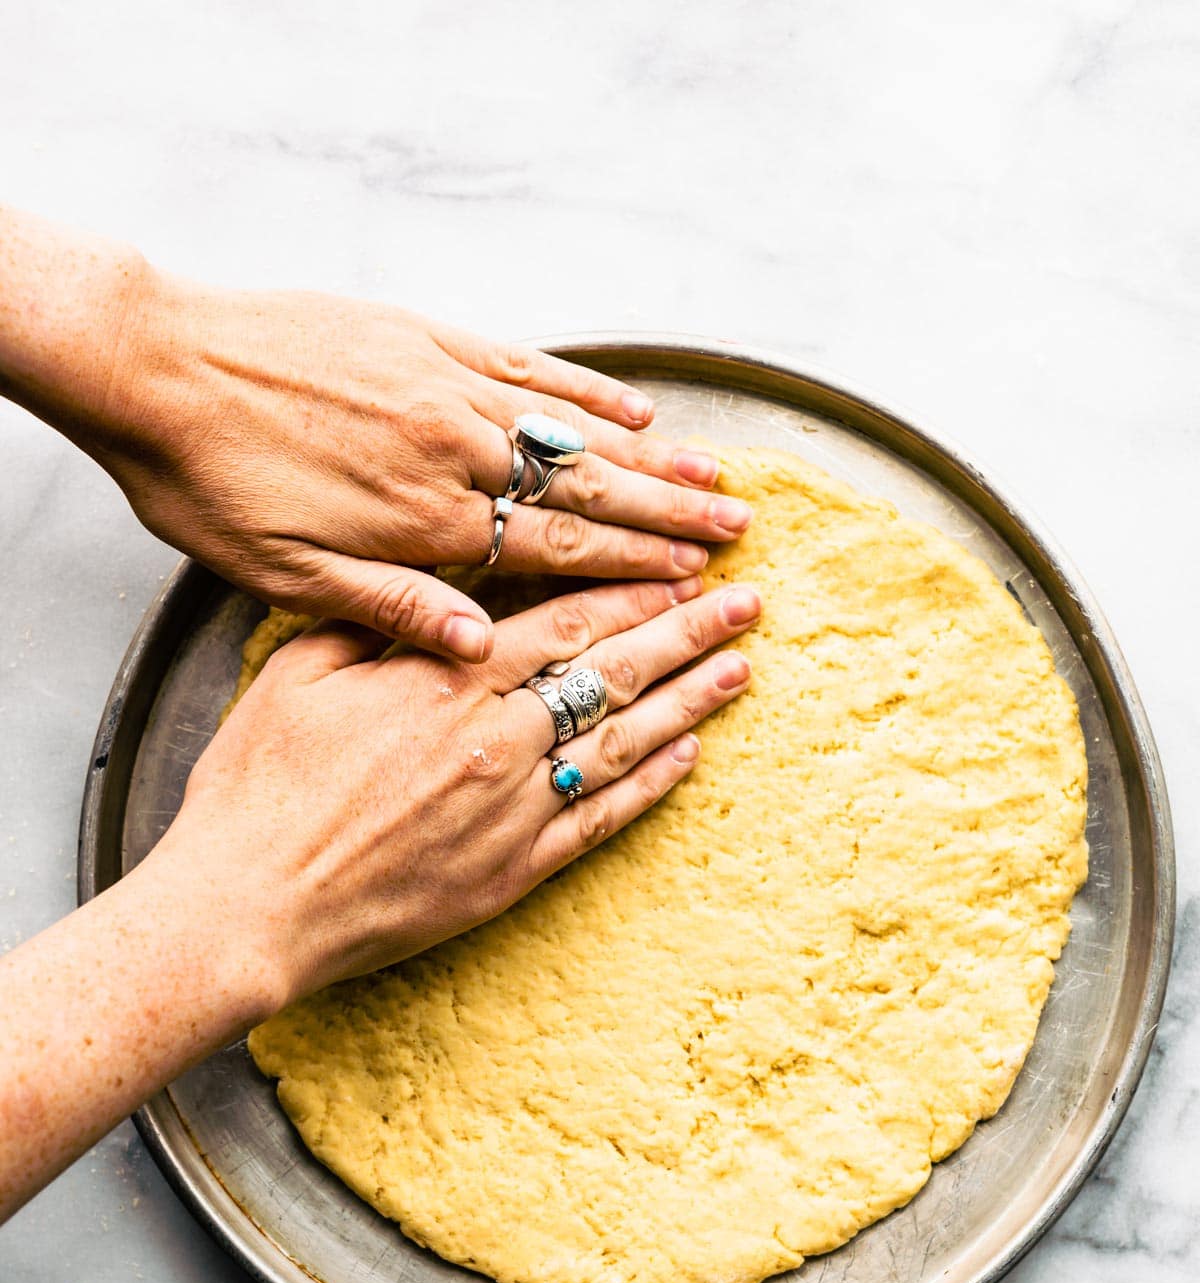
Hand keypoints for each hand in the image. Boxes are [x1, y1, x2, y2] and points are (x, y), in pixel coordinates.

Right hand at [0, 572, 758, 1213]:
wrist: (252, 905)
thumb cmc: (260, 788)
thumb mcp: (301, 671)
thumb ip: (383, 621)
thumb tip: (445, 591)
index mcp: (448, 678)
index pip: (566, 620)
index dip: (631, 590)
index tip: (680, 565)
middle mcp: (498, 738)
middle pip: (615, 673)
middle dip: (688, 631)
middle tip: (747, 603)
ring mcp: (515, 809)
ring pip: (625, 743)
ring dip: (690, 702)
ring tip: (741, 669)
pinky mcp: (515, 872)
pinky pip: (602, 821)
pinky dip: (651, 787)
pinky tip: (691, 759)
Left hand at [100, 272, 750, 660]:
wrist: (153, 368)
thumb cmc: (212, 485)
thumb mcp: (287, 575)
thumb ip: (393, 611)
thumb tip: (484, 650)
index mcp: (424, 521)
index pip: (557, 548)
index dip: (632, 567)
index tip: (693, 580)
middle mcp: (451, 450)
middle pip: (585, 487)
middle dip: (668, 513)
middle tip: (737, 529)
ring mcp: (443, 387)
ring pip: (568, 427)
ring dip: (647, 456)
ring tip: (712, 474)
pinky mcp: (424, 337)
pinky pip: (524, 364)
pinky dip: (583, 387)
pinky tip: (633, 407)